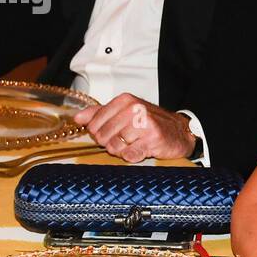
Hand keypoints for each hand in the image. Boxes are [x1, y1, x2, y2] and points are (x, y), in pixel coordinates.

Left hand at [72, 93, 194, 161]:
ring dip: (122, 150)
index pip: (95, 122)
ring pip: (115, 146)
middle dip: (110, 143)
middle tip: (124, 141)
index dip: (98, 133)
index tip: (110, 133)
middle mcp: (134, 110)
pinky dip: (132, 156)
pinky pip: (130, 155)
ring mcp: (144, 124)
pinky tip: (140, 150)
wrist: (179, 131)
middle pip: (104, 136)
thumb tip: (77, 118)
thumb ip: (99, 113)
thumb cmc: (150, 123)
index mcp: (125, 101)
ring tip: (133, 145)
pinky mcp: (153, 139)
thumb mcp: (124, 112)